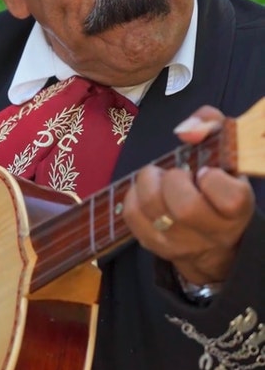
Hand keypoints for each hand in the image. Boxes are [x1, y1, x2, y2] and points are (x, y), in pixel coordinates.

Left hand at [122, 105, 255, 285]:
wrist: (211, 237)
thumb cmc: (218, 184)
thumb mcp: (224, 151)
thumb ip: (210, 125)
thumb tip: (186, 130)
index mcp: (237, 211)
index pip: (231, 200)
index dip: (213, 179)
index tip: (205, 172)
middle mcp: (212, 233)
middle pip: (185, 208)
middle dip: (174, 179)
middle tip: (176, 174)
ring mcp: (181, 244)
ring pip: (153, 209)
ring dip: (149, 183)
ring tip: (159, 179)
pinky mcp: (154, 245)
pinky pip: (132, 214)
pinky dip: (133, 195)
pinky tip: (147, 191)